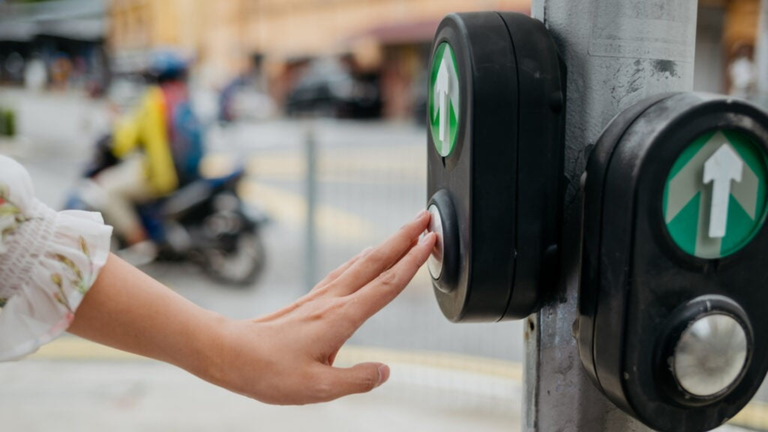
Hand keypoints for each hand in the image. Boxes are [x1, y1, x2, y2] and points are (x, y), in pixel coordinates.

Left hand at [203, 210, 435, 404]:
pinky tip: (363, 258)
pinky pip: (343, 271)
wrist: (229, 353)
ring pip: (360, 262)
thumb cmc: (267, 372)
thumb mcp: (317, 389)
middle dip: (403, 238)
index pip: (385, 286)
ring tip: (403, 232)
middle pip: (375, 261)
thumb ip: (356, 380)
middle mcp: (332, 300)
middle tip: (426, 218)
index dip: (411, 263)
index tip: (430, 241)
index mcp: (340, 318)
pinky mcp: (310, 300)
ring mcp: (320, 297)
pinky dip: (362, 259)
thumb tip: (385, 372)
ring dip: (385, 245)